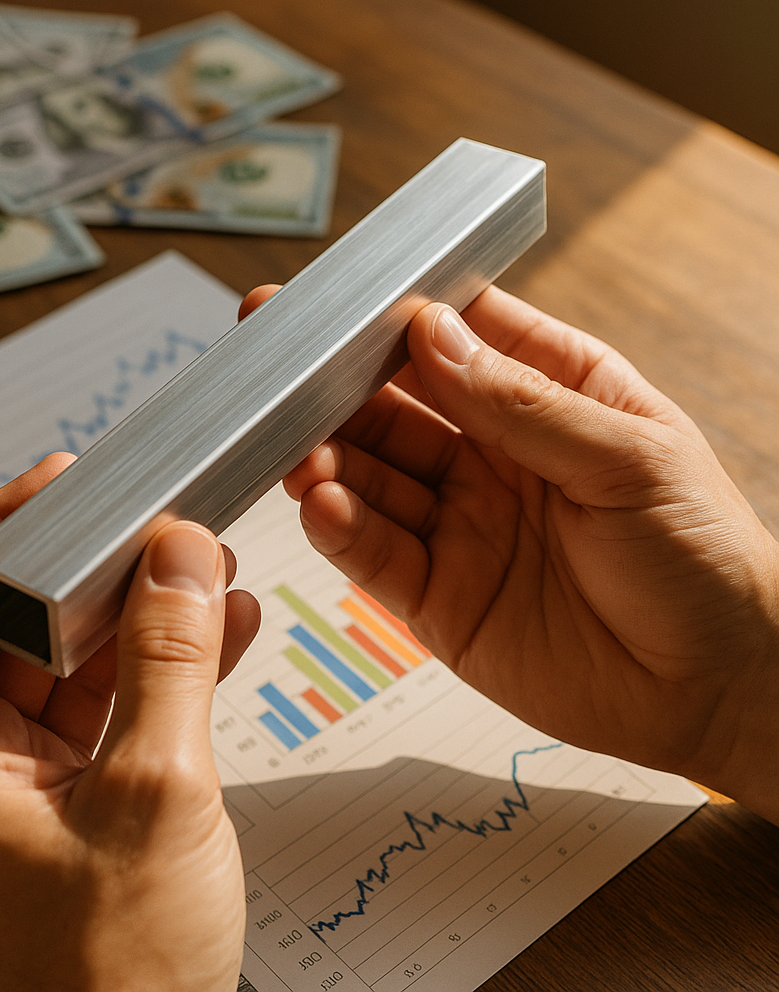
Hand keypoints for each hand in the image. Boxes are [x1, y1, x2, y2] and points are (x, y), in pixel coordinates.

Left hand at [0, 453, 259, 991]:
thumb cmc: (112, 979)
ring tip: (209, 569)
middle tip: (163, 523)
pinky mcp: (87, 800)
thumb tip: (180, 558)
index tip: (67, 479)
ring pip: (83, 663)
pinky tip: (225, 631)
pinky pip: (122, 707)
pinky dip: (171, 668)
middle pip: (27, 625)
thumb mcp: (154, 793)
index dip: (6, 528)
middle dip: (102, 569)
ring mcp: (34, 782)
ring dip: (147, 616)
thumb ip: (169, 662)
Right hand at [241, 284, 778, 822]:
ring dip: (327, 459)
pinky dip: (340, 528)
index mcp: (549, 397)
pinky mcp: (438, 595)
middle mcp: (493, 455)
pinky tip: (320, 504)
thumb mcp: (630, 459)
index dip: (399, 317)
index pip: (459, 338)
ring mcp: (460, 523)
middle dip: (337, 388)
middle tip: (283, 375)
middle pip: (395, 406)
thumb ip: (524, 402)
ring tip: (297, 450)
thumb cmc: (703, 560)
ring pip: (371, 477)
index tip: (340, 306)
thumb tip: (432, 333)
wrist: (713, 691)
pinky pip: (375, 553)